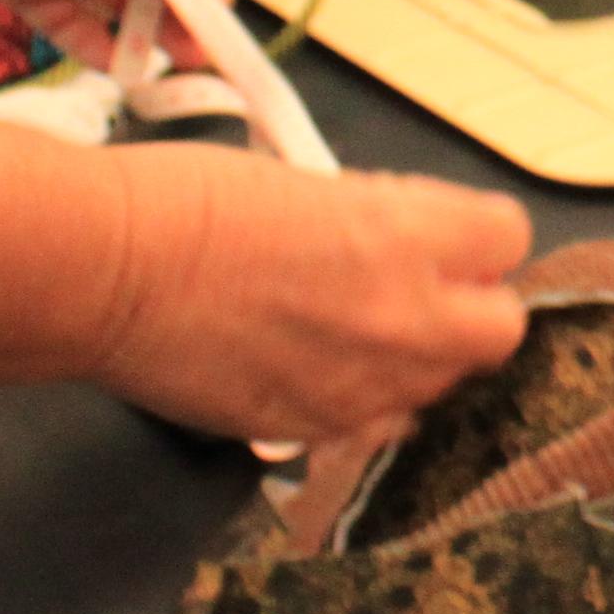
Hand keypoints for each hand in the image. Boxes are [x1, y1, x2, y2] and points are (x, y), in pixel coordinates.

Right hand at [97, 144, 534, 440]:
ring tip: (352, 328)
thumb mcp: (312, 183)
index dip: (475, 234)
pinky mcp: (310, 431)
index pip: (508, 236)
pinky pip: (368, 422)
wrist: (105, 272)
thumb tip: (416, 241)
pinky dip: (354, 398)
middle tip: (420, 287)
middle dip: (470, 308)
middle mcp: (403, 320)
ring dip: (414, 359)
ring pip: (437, 386)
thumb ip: (385, 221)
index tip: (445, 232)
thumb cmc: (190, 202)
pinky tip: (308, 365)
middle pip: (499, 330)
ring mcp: (358, 388)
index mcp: (407, 237)